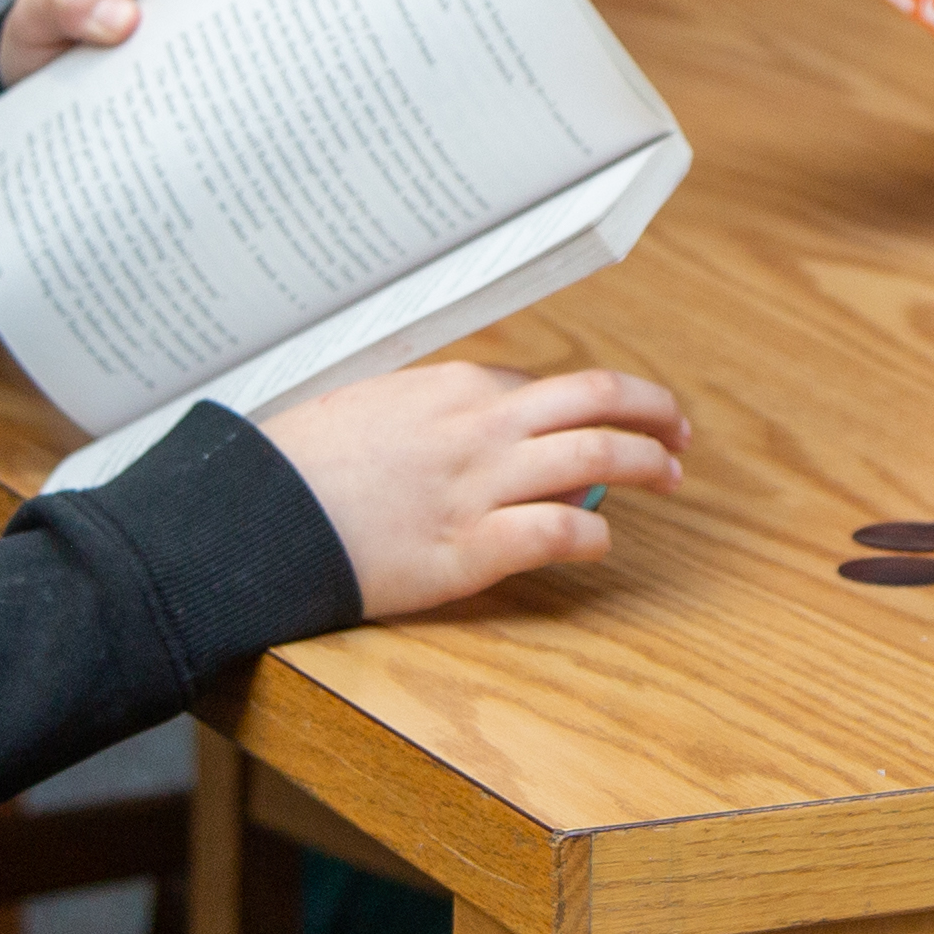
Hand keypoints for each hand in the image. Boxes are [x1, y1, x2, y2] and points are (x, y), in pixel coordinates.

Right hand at [270, 363, 691, 615]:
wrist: (255, 516)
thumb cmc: (297, 467)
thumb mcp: (364, 410)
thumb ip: (418, 411)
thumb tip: (454, 419)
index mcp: (451, 388)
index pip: (547, 385)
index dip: (592, 401)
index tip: (614, 415)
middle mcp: (477, 427)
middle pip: (595, 399)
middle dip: (652, 410)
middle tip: (678, 432)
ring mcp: (478, 486)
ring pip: (596, 457)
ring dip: (647, 464)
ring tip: (670, 477)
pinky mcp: (469, 548)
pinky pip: (558, 530)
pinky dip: (594, 532)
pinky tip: (601, 540)